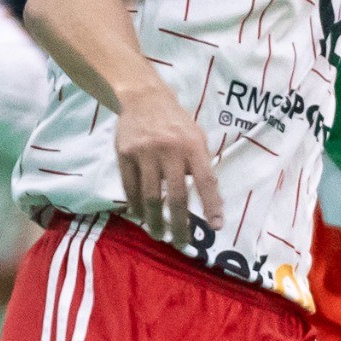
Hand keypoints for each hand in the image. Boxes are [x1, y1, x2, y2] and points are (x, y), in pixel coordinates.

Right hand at [112, 83, 221, 244]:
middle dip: (180, 224)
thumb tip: (209, 201)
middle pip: (176, 195)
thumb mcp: (197, 137)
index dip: (212, 205)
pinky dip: (136, 206)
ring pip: (151, 196)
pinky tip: (141, 216)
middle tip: (181, 243)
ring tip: (159, 234)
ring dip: (155, 221)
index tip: (216, 226)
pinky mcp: (125, 154)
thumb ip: (201, 165)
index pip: (206, 180)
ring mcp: (145, 152)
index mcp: (192, 145)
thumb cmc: (176, 123)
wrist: (143, 98)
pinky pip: (130, 187)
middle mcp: (169, 149)